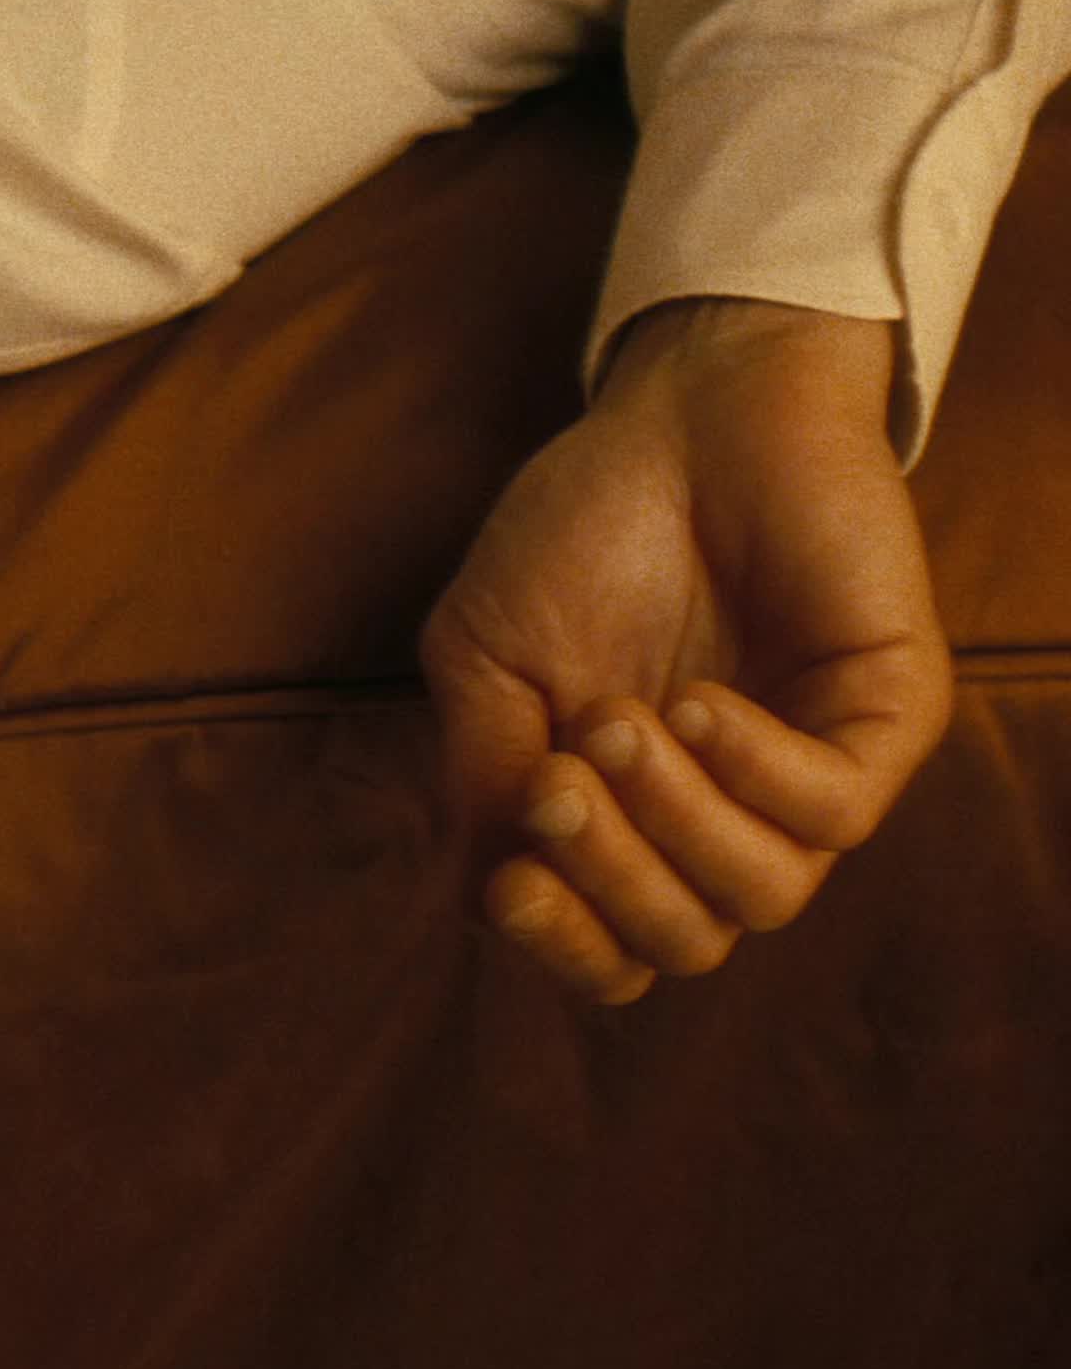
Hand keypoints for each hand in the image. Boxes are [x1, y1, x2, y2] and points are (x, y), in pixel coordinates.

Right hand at [418, 297, 950, 1003]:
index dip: (561, 944)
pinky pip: (833, 814)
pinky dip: (749, 770)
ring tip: (616, 720)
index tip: (511, 875)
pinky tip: (698, 700)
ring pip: (760, 898)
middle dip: (604, 877)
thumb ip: (483, 784)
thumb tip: (488, 904)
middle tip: (555, 772)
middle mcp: (724, 817)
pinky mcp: (886, 722)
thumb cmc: (583, 530)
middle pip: (682, 945)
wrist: (686, 411)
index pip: (612, 956)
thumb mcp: (488, 664)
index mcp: (629, 822)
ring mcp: (809, 775)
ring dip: (670, 822)